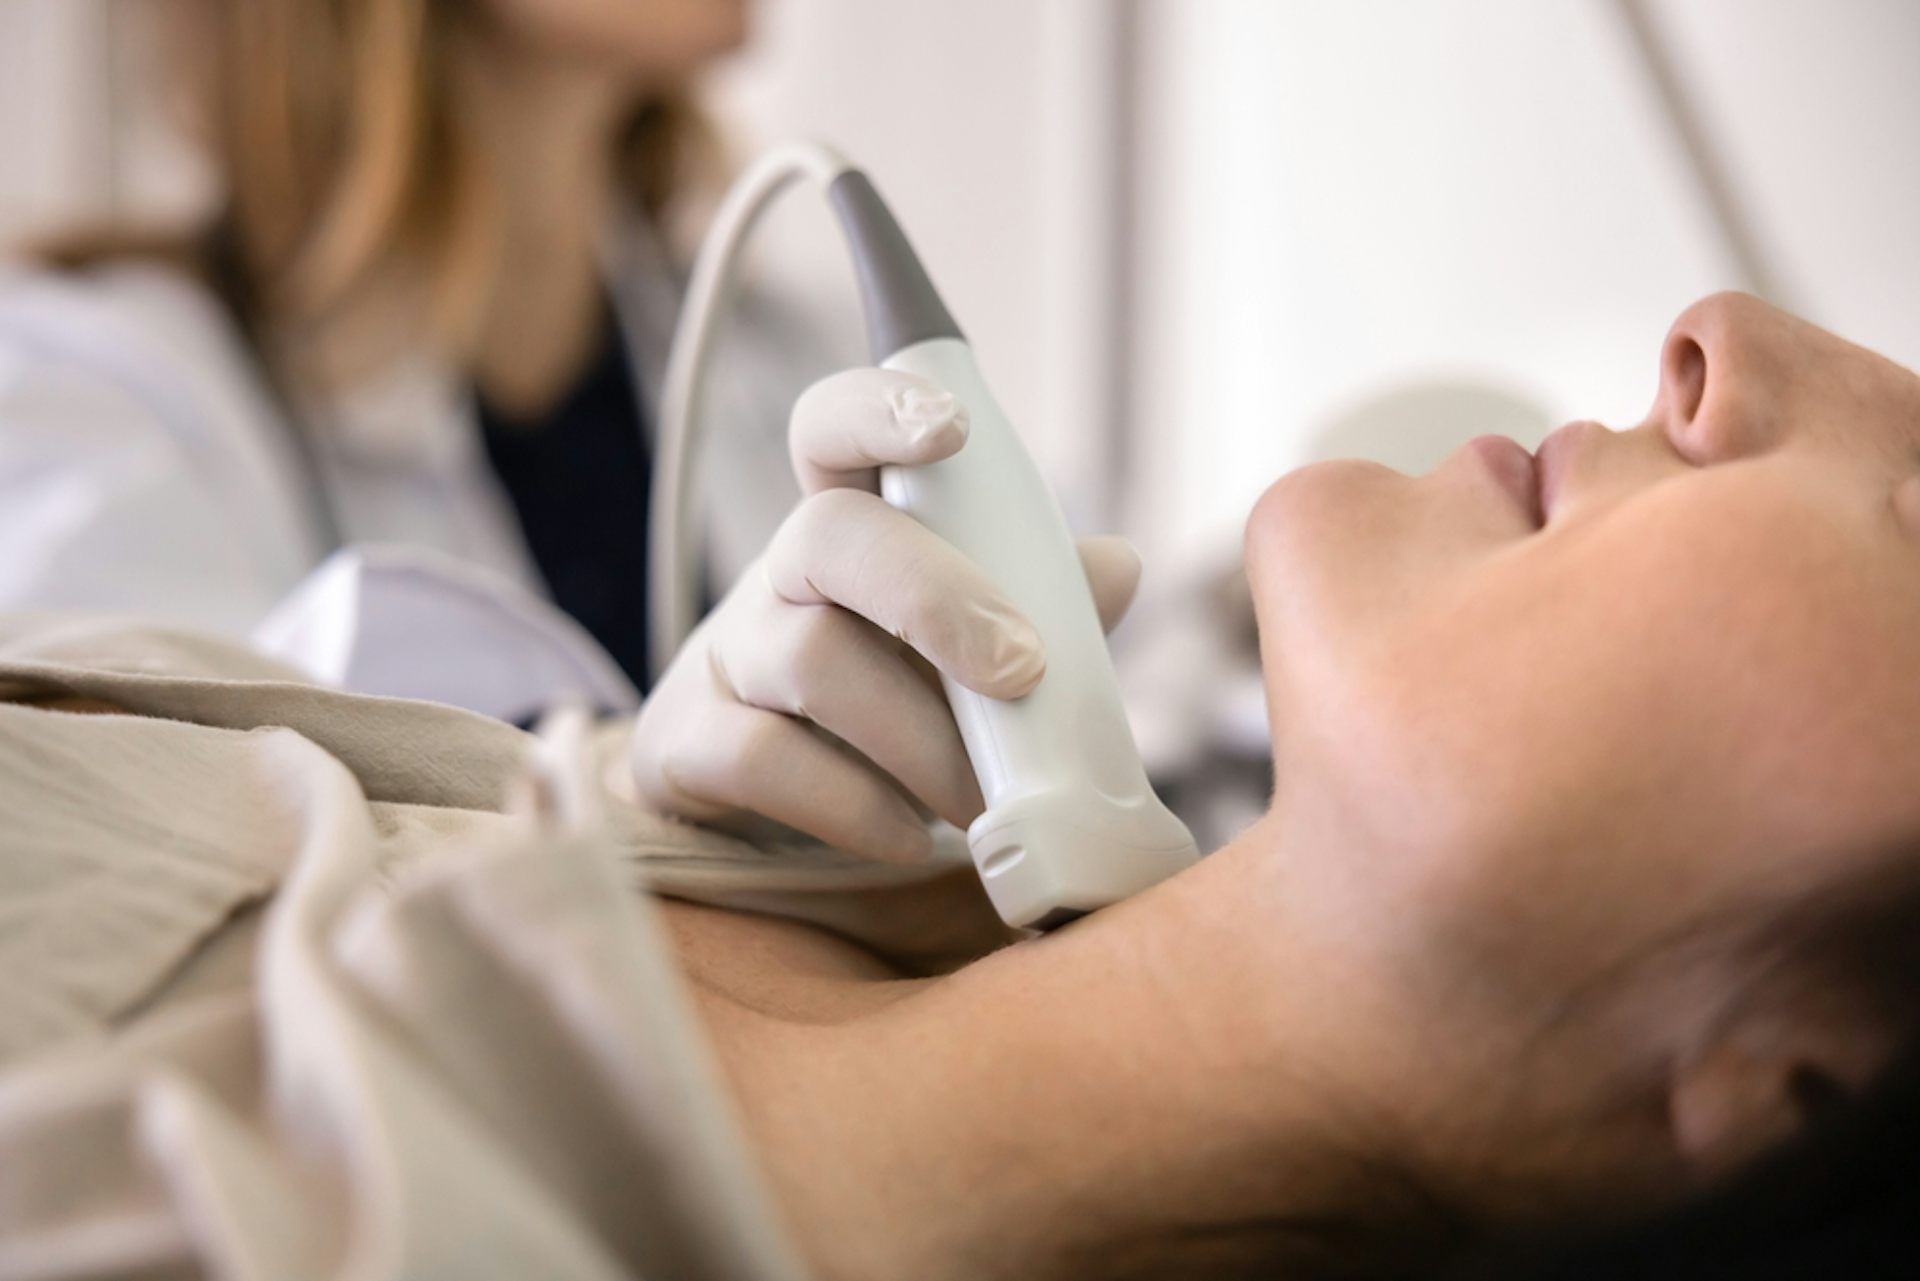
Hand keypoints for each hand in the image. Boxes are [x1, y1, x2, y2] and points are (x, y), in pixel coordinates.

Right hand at [630, 367, 1141, 860]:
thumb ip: (1042, 603)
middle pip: (829, 535)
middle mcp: (779, 572)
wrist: (769, 795)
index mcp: (851, 523)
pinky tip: (908, 834)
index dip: (879, 409)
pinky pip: (765, 759)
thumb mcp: (967, 642)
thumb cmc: (895, 693)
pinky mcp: (687, 742)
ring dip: (922, 739)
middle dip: (935, 597)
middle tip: (1022, 672)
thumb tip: (1118, 567)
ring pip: (812, 660)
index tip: (952, 428)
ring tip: (982, 800)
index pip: (835, 428)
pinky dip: (855, 805)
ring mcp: (726, 653)